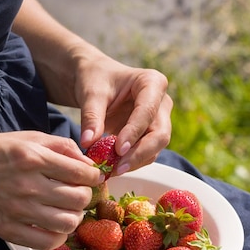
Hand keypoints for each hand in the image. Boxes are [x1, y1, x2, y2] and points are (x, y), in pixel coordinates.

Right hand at [0, 131, 102, 249]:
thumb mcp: (27, 138)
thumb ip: (62, 146)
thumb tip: (89, 164)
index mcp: (33, 158)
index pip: (81, 174)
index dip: (94, 177)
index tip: (92, 178)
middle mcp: (27, 185)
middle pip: (79, 199)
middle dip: (86, 195)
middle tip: (78, 192)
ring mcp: (18, 210)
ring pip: (69, 222)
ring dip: (75, 216)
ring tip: (67, 209)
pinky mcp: (10, 229)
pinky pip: (49, 242)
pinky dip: (58, 236)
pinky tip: (54, 225)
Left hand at [12, 0, 172, 174]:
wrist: (96, 79)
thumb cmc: (95, 79)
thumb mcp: (91, 93)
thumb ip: (91, 117)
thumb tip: (88, 143)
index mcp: (153, 82)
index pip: (147, 112)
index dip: (134, 133)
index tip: (118, 150)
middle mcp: (162, 103)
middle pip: (160, 134)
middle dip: (140, 153)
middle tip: (119, 167)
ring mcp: (159, 120)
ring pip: (156, 148)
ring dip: (136, 161)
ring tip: (112, 170)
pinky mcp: (151, 134)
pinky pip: (146, 153)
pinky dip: (131, 162)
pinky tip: (114, 168)